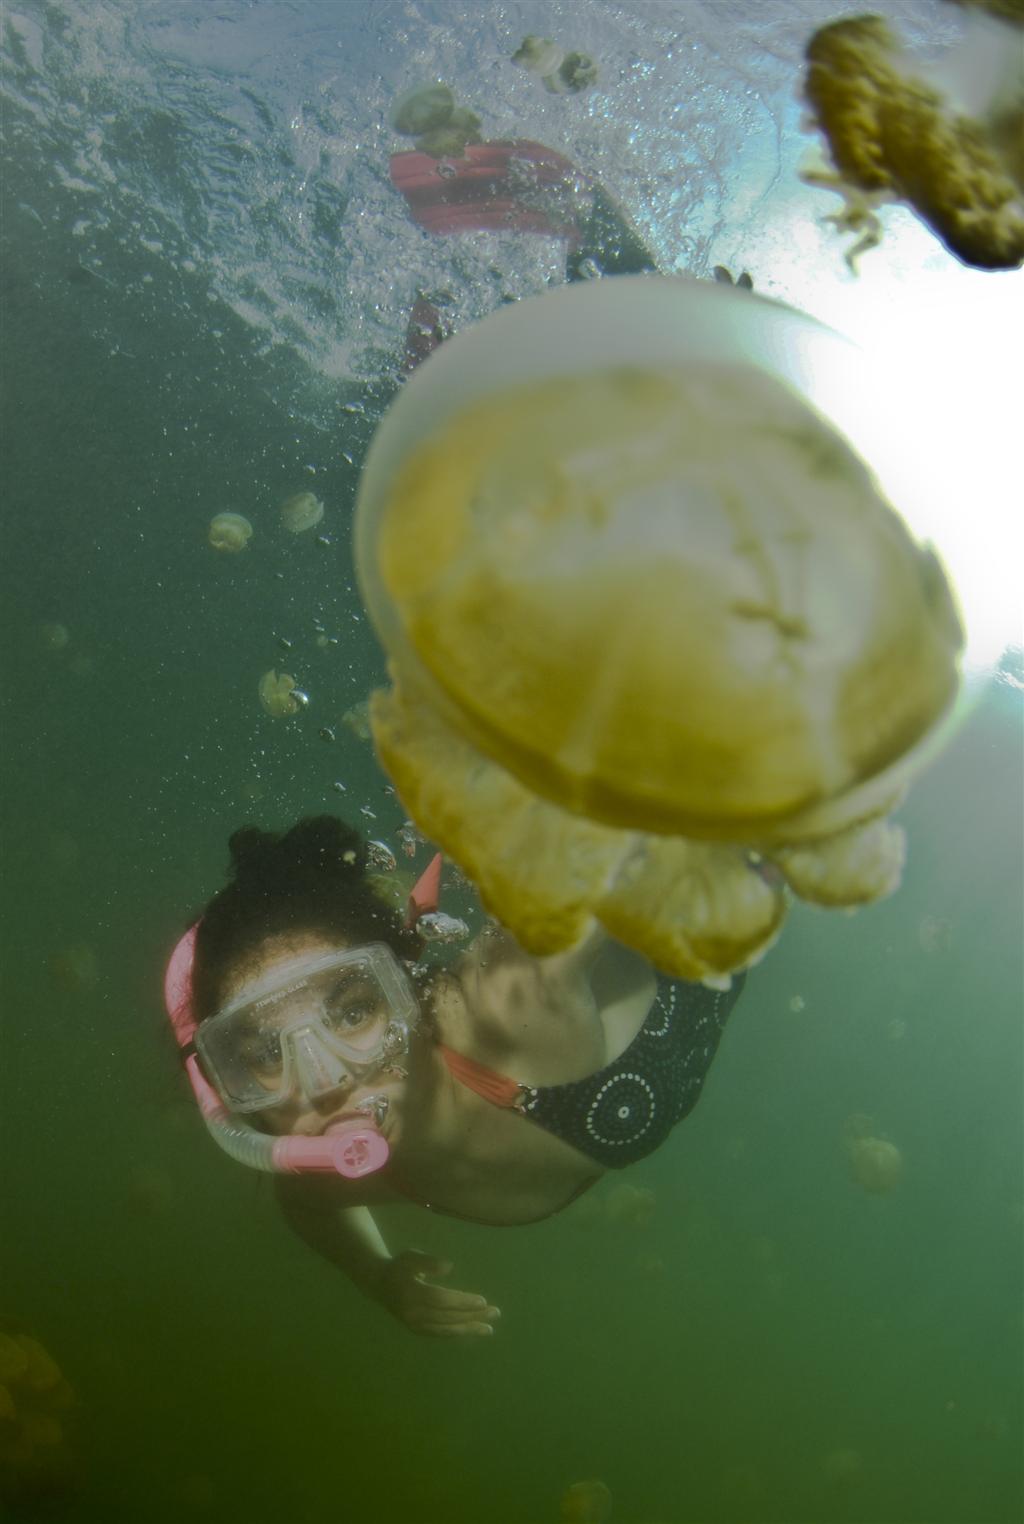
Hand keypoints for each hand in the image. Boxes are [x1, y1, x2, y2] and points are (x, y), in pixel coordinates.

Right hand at [374, 1251, 500, 1337]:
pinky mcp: (418, 1330)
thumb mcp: (411, 1257)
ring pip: (446, 1329)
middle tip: (495, 1313)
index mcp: (411, 1294)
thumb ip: (428, 1262)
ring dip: (469, 1329)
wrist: (380, 1284)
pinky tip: (472, 1331)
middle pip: (447, 1317)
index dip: (462, 1301)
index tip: (483, 1300)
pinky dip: (457, 1333)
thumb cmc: (399, 1267)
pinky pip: (440, 1333)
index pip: (441, 1300)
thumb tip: (449, 1266)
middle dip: (472, 1316)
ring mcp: (415, 1325)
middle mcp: (413, 1314)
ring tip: (489, 1328)